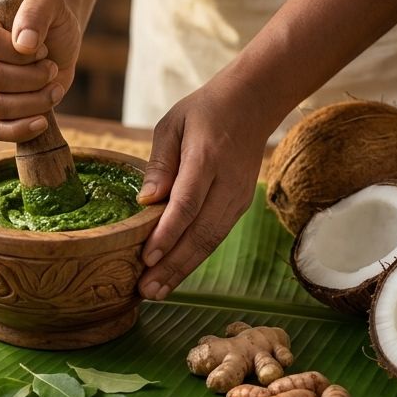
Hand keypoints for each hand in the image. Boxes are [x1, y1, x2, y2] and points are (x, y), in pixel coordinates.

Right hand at [0, 0, 81, 141]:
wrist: (54, 39)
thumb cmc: (49, 16)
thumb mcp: (50, 0)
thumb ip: (37, 10)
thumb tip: (24, 44)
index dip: (22, 54)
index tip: (43, 48)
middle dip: (32, 79)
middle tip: (51, 69)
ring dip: (33, 103)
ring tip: (54, 90)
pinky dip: (19, 130)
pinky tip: (42, 121)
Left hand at [135, 72, 273, 300]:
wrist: (252, 104)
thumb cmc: (203, 112)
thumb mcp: (171, 124)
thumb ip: (159, 163)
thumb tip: (144, 201)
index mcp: (207, 158)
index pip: (187, 203)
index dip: (167, 233)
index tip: (146, 257)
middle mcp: (227, 183)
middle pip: (200, 232)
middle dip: (172, 265)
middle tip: (145, 291)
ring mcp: (238, 198)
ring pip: (211, 242)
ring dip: (183, 270)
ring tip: (156, 292)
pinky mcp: (239, 207)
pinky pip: (216, 237)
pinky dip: (194, 259)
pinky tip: (174, 274)